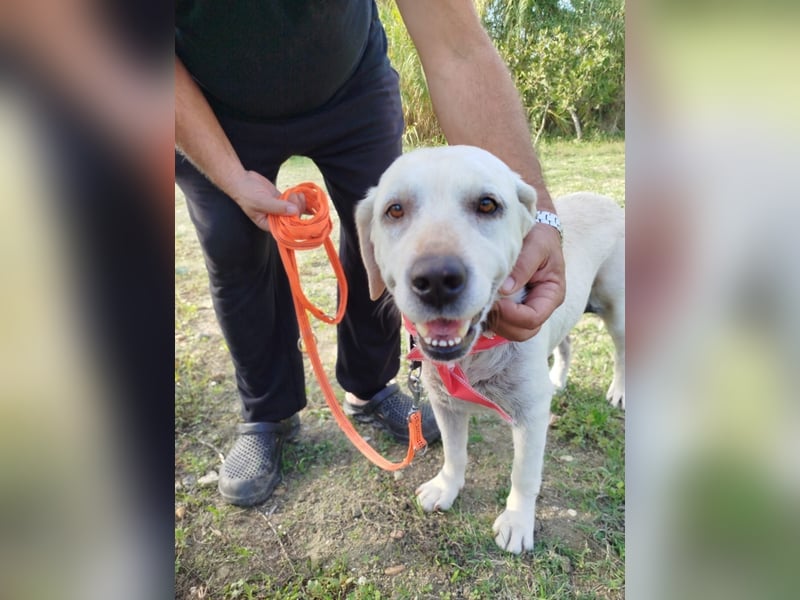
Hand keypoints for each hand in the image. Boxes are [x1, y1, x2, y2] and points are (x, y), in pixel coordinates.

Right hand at [228, 169, 305, 230]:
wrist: (242, 180)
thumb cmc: (247, 194)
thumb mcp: (261, 202)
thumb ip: (278, 207)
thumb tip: (294, 211)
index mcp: (268, 224)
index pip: (285, 228)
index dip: (294, 220)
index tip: (294, 209)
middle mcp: (275, 219)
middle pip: (293, 219)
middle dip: (297, 208)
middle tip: (293, 196)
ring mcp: (280, 209)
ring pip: (295, 209)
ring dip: (299, 202)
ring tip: (295, 193)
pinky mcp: (282, 200)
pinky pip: (293, 202)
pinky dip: (299, 199)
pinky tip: (301, 194)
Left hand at [488, 224, 565, 340]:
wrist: (536, 230)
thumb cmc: (540, 236)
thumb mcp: (536, 245)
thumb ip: (523, 266)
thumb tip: (505, 289)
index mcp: (552, 294)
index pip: (533, 318)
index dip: (512, 314)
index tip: (496, 299)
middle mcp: (540, 306)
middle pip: (522, 332)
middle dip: (501, 323)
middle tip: (484, 304)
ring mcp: (526, 309)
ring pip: (510, 331)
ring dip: (493, 322)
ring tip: (481, 303)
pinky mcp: (512, 306)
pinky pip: (501, 322)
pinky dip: (490, 317)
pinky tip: (480, 303)